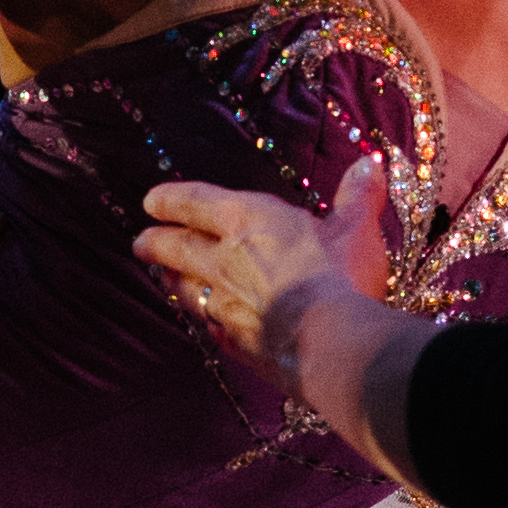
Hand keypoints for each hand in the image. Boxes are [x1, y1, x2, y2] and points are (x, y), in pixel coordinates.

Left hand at [136, 157, 391, 373]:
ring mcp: (225, 305)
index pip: (197, 202)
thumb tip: (367, 164)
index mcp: (247, 220)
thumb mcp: (355, 227)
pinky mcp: (236, 343)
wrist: (330, 343)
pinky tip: (210, 327)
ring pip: (186, 289)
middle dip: (156, 242)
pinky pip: (213, 328)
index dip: (172, 199)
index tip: (151, 200)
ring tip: (164, 278)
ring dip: (172, 281)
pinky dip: (208, 323)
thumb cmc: (339, 275)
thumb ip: (357, 197)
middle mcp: (225, 261)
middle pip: (178, 248)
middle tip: (140, 242)